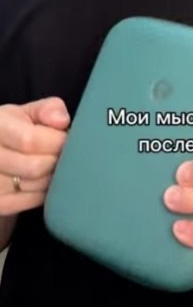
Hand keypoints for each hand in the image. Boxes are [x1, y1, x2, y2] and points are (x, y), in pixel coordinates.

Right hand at [0, 97, 69, 215]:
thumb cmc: (15, 130)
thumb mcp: (28, 113)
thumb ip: (47, 109)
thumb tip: (62, 121)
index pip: (30, 140)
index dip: (56, 141)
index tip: (66, 138)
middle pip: (35, 167)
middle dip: (57, 159)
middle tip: (63, 152)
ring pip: (37, 186)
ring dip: (54, 175)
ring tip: (54, 163)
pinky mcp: (0, 204)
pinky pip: (34, 200)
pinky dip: (46, 190)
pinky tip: (45, 178)